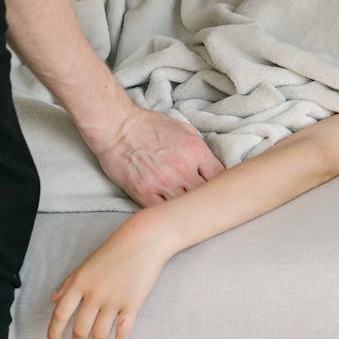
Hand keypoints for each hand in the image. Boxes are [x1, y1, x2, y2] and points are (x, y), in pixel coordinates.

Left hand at [48, 209, 171, 338]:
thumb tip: (54, 299)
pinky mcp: (132, 304)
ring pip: (100, 334)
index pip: (61, 313)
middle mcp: (94, 294)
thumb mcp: (88, 262)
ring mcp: (114, 300)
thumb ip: (70, 281)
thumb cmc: (116, 247)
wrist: (146, 239)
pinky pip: (123, 331)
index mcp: (80, 282)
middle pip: (80, 328)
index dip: (54, 331)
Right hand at [94, 105, 224, 206]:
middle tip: (206, 203)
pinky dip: (168, 213)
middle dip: (207, 198)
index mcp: (195, 150)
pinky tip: (170, 213)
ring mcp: (164, 183)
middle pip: (205, 194)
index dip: (221, 184)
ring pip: (185, 206)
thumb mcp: (183, 128)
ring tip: (189, 212)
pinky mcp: (144, 194)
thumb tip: (209, 162)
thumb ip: (199, 147)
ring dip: (187, 208)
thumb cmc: (149, 125)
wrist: (118, 127)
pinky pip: (163, 211)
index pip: (220, 176)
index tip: (218, 188)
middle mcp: (183, 169)